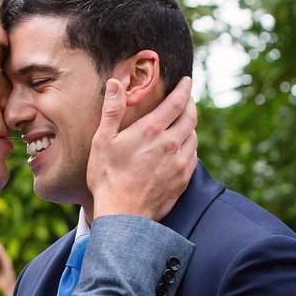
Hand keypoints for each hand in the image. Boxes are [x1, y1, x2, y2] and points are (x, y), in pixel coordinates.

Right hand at [88, 76, 196, 221]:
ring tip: (183, 124)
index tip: (187, 81)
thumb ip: (112, 110)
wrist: (123, 214)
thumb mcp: (102, 141)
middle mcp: (170, 144)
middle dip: (190, 104)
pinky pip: (193, 156)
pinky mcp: (183, 180)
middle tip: (186, 99)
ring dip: (190, 126)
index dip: (184, 88)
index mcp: (151, 131)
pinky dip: (190, 147)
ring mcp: (179, 163)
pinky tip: (182, 148)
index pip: (177, 102)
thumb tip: (116, 82)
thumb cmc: (107, 177)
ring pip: (193, 137)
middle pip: (190, 117)